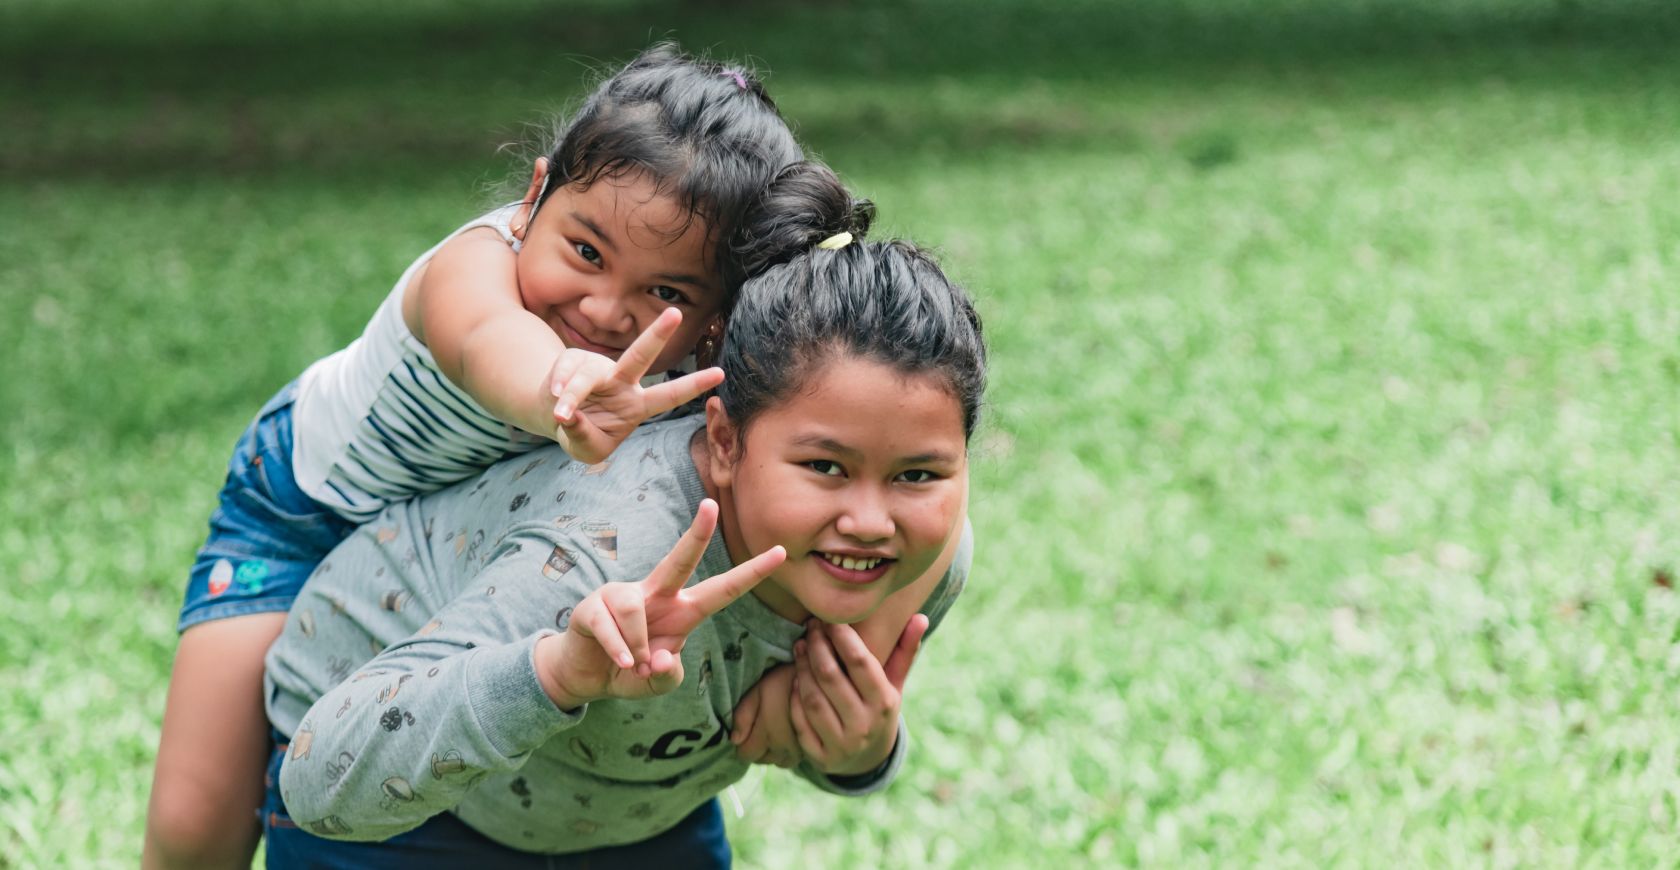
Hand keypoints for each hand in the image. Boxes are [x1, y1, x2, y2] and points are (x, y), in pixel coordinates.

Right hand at [537, 499, 783, 707]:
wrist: (586, 677)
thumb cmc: (630, 672)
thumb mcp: (659, 683)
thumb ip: (668, 674)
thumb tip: (658, 657)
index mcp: (682, 611)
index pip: (722, 589)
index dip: (751, 573)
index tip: (781, 552)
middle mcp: (655, 595)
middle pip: (678, 560)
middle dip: (696, 533)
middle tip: (712, 506)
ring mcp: (621, 595)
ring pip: (633, 607)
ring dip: (636, 644)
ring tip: (633, 665)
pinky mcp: (592, 606)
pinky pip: (608, 623)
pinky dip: (617, 650)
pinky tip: (620, 662)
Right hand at [549, 308, 723, 463]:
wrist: (554, 415)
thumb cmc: (581, 434)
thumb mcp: (587, 449)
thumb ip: (583, 437)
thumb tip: (571, 416)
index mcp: (637, 405)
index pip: (668, 396)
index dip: (693, 385)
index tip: (720, 375)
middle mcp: (622, 381)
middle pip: (640, 355)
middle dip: (657, 335)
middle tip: (676, 314)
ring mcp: (598, 367)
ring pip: (588, 375)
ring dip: (573, 395)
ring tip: (561, 415)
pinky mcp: (574, 359)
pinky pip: (565, 371)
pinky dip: (557, 388)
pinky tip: (553, 398)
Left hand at [730, 665, 802, 768]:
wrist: (818, 681)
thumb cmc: (784, 681)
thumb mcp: (759, 690)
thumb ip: (744, 715)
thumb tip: (735, 740)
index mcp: (768, 733)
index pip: (745, 754)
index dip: (742, 744)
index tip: (747, 729)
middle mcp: (783, 748)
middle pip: (759, 759)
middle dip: (756, 747)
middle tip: (762, 726)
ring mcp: (798, 752)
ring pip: (774, 762)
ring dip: (770, 751)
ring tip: (775, 730)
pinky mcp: (810, 751)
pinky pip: (790, 762)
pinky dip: (784, 753)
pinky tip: (786, 737)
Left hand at [789, 615, 927, 775]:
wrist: (868, 760)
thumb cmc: (879, 709)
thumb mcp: (895, 684)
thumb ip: (905, 651)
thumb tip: (920, 617)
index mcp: (885, 703)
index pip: (860, 662)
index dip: (842, 636)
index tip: (829, 618)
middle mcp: (864, 726)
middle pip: (831, 677)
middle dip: (817, 647)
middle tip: (810, 628)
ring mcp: (842, 744)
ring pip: (812, 698)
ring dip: (802, 668)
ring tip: (800, 647)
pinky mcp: (821, 758)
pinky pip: (800, 722)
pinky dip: (795, 697)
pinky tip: (795, 677)